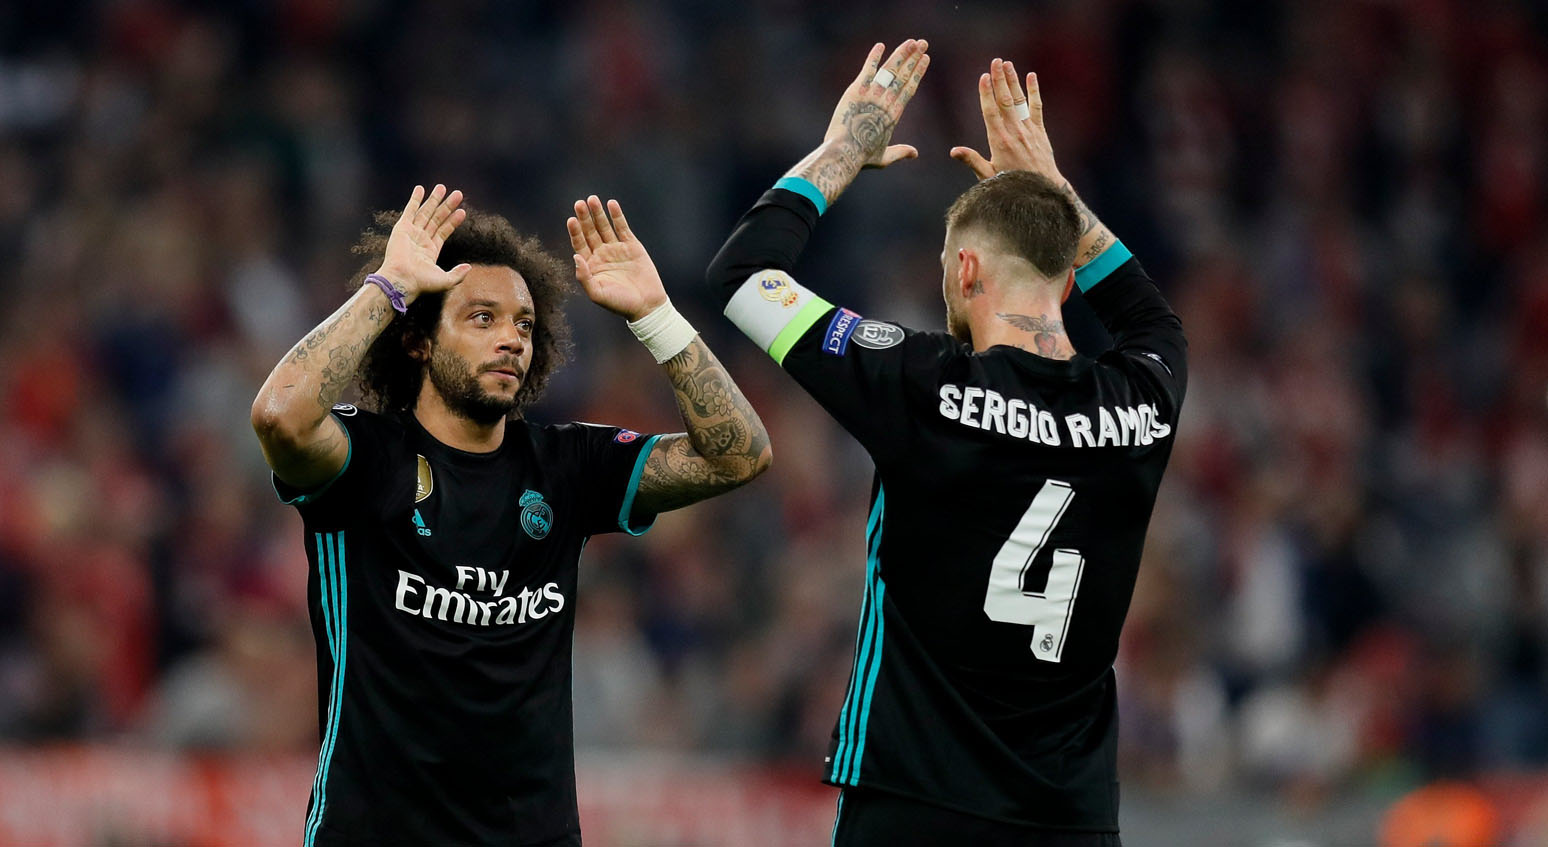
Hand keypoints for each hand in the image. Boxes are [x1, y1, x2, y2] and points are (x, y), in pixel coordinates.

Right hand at [375, 184, 472, 300]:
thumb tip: (469, 267)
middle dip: (447, 206)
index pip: (444, 231)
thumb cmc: (421, 283)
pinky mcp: (402, 228)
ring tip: (442, 187)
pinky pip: (410, 211)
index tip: (462, 211)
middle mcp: (421, 240)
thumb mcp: (445, 280)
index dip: (453, 221)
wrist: (402, 280)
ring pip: (425, 212)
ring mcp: (411, 233)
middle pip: (437, 218)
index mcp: (431, 250)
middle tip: (458, 194)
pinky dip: (415, 200)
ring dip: (434, 199)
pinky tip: (420, 189)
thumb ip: (458, 274)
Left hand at [567, 196, 666, 321]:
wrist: (646, 305)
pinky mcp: (632, 246)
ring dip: (598, 213)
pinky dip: (617, 216)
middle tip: (579, 203)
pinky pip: (622, 228)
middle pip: (590, 231)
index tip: (571, 220)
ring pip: (605, 227)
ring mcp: (616, 249)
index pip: (579, 244)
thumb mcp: (597, 294)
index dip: (575, 232)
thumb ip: (584, 277)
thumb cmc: (620, 303)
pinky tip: (612, 204)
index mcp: (591, 265)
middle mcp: (602, 254)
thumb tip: (576, 257)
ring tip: (592, 199)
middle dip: (585, 217)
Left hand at [822, 39, 931, 168]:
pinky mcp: (856, 91)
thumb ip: (900, 152)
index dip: (918, 72)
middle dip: (914, 57)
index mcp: (894, 114)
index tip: (925, 59)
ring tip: (911, 41)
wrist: (844, 153)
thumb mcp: (884, 157)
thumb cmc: (862, 157)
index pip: (910, 88)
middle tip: (923, 43)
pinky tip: (880, 45)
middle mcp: (887, 102)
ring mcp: (872, 95)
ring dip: (901, 53)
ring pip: (890, 69)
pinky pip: (867, 70)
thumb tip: (914, 154)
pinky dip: (873, 57)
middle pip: (903, 75)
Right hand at [950, 59, 1063, 185]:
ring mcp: (1029, 130)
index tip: (983, 77)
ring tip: (1007, 64)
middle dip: (1000, 79)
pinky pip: (1036, 107)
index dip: (986, 93)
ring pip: (1019, 100)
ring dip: (1013, 80)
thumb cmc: (1011, 185)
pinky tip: (1031, 76)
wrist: (1042, 189)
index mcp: (999, 141)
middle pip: (1005, 100)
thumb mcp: (988, 176)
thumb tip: (954, 151)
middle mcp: (1014, 132)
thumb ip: (972, 161)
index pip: (991, 111)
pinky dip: (1034, 91)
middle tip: (995, 62)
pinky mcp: (1040, 131)